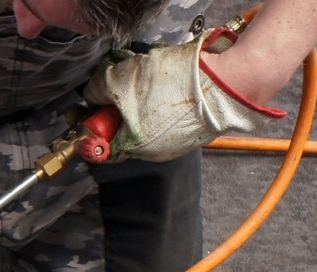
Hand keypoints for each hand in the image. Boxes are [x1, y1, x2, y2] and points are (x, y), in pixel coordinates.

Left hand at [84, 30, 285, 163]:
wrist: (230, 81)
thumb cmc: (178, 84)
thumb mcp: (124, 80)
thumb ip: (100, 88)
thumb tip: (92, 93)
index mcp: (136, 147)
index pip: (101, 145)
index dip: (91, 124)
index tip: (86, 109)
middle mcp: (156, 151)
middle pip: (124, 129)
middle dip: (119, 105)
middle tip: (121, 83)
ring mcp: (177, 141)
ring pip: (147, 118)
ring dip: (142, 97)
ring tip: (150, 76)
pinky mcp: (194, 127)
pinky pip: (169, 112)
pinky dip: (164, 96)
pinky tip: (170, 79)